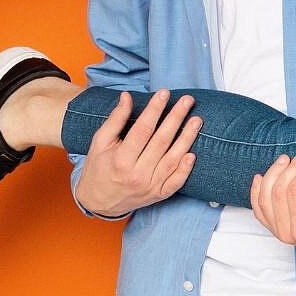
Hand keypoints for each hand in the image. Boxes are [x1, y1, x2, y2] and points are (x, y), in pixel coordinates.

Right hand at [74, 90, 200, 217]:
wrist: (98, 201)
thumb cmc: (99, 168)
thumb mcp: (100, 142)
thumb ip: (115, 119)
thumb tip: (127, 96)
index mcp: (121, 159)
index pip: (143, 130)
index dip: (155, 110)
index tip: (164, 93)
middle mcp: (137, 174)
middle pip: (161, 141)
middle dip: (176, 118)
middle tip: (187, 100)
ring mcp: (150, 186)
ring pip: (173, 160)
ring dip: (187, 139)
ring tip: (197, 120)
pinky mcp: (159, 195)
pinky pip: (176, 182)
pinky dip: (186, 169)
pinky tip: (193, 154)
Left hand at [250, 147, 295, 252]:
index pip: (295, 191)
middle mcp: (285, 232)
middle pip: (278, 192)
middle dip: (291, 167)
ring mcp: (277, 230)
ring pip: (264, 197)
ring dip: (273, 174)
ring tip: (286, 159)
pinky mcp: (275, 226)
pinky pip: (259, 208)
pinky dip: (257, 191)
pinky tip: (260, 177)